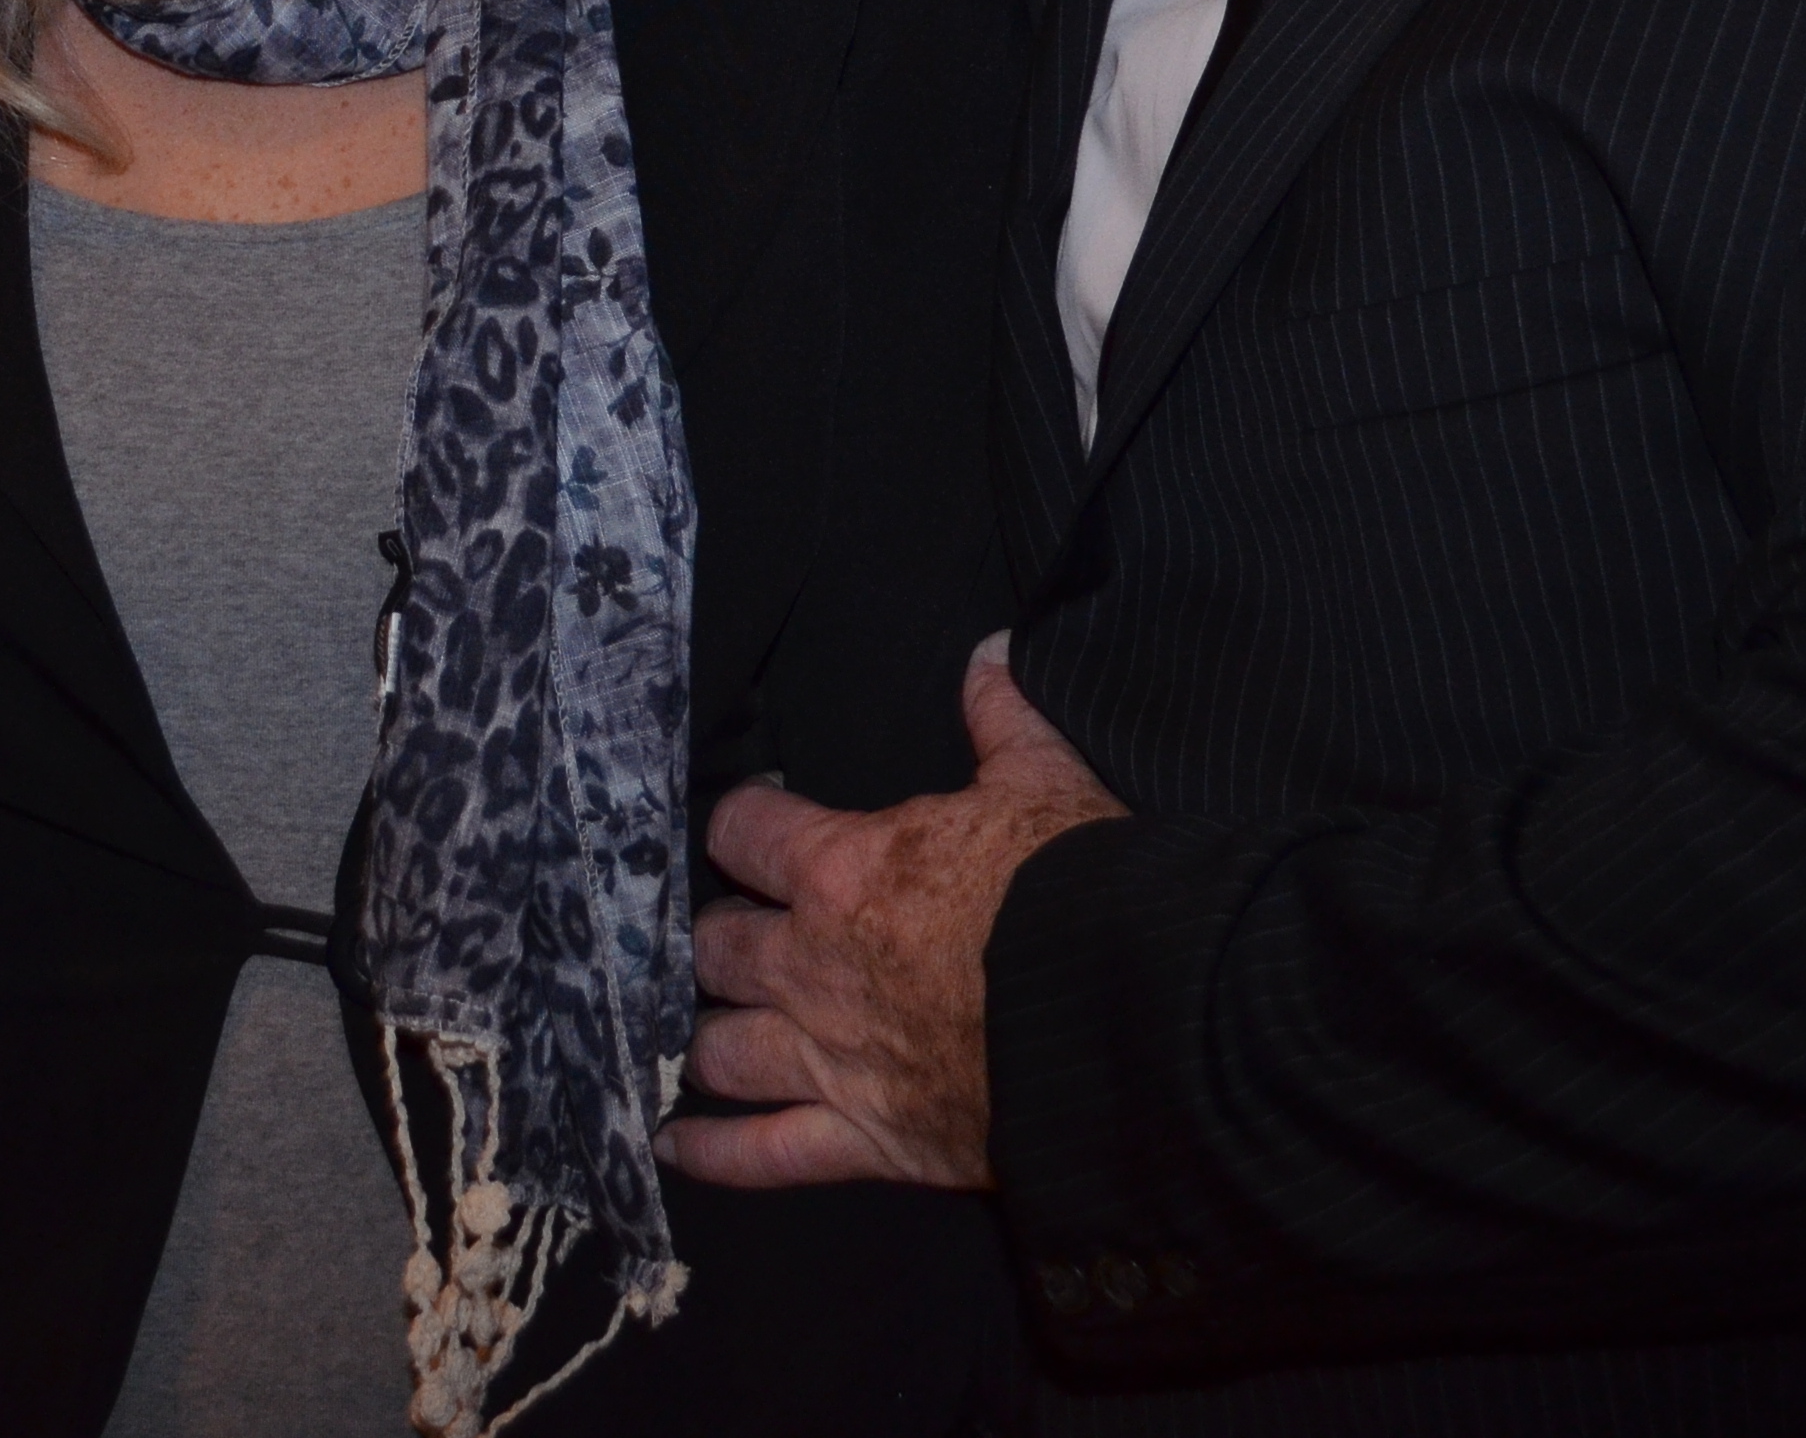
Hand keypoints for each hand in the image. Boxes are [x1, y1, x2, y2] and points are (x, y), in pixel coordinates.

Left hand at [666, 638, 1126, 1190]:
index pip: (743, 830)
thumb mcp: (1047, 781)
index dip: (744, 823)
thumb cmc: (1080, 893)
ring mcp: (830, 1059)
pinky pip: (765, 1154)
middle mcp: (813, 965)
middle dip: (719, 938)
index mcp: (843, 870)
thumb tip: (990, 651)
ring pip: (723, 1049)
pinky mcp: (865, 1139)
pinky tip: (673, 1145)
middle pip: (717, 946)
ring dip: (708, 1036)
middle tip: (733, 936)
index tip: (755, 825)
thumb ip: (1004, 715)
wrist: (1133, 1021)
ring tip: (703, 1031)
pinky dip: (715, 1153)